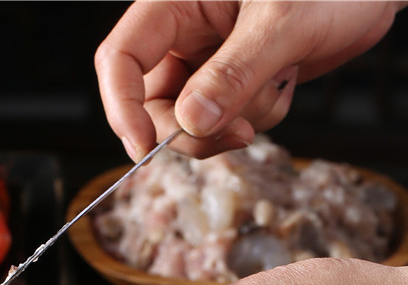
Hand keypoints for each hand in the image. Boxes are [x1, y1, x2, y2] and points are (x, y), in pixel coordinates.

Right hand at [95, 1, 404, 159]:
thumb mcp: (283, 23)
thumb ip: (234, 73)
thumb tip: (190, 121)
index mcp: (176, 3)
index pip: (121, 59)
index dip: (122, 106)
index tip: (144, 147)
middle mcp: (185, 34)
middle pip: (152, 102)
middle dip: (191, 130)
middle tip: (237, 135)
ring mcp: (208, 61)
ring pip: (190, 120)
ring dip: (234, 123)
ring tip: (276, 87)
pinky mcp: (235, 81)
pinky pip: (228, 121)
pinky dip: (258, 117)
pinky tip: (286, 83)